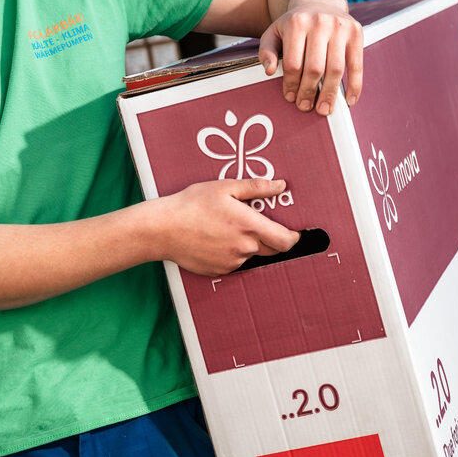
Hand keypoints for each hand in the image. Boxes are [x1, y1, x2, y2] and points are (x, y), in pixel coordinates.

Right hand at [155, 178, 299, 275]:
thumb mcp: (225, 187)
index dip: (294, 237)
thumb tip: (280, 185)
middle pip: (272, 250)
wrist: (163, 228)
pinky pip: (234, 262)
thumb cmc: (191, 205)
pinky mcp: (219, 271)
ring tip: (226, 228)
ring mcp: (231, 262)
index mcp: (249, 226)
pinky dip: (231, 253)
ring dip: (248, 245)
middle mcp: (244, 248)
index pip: (286, 241)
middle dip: (271, 239)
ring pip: (250, 255)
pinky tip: (215, 239)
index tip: (294, 232)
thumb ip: (256, 188)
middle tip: (256, 224)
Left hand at [258, 0, 362, 116]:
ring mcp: (340, 26)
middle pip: (314, 68)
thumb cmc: (295, 24)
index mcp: (297, 23)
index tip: (291, 97)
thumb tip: (268, 70)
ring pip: (335, 69)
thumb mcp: (274, 32)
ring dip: (329, 93)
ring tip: (324, 108)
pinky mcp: (356, 32)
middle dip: (309, 92)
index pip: (293, 62)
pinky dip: (354, 85)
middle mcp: (320, 22)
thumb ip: (266, 51)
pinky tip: (349, 100)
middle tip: (305, 106)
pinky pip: (356, 64)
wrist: (319, 1)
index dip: (291, 84)